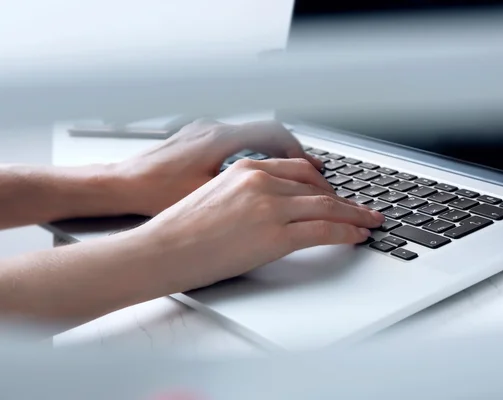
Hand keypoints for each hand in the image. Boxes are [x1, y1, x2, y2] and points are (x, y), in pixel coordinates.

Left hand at [115, 119, 322, 215]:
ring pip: (256, 138)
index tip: (320, 174)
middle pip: (271, 134)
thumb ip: (244, 197)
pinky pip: (239, 141)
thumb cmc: (153, 193)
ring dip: (280, 156)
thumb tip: (279, 211)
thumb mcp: (204, 197)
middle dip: (299, 157)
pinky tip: (262, 175)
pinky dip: (258, 155)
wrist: (117, 186)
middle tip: (320, 177)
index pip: (276, 135)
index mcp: (220, 140)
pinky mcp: (197, 140)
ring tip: (297, 177)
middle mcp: (216, 130)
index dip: (302, 155)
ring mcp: (206, 132)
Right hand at [134, 158, 384, 290]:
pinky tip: (357, 235)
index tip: (336, 191)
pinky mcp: (275, 235)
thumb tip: (275, 205)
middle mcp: (262, 180)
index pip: (299, 170)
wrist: (160, 250)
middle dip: (344, 198)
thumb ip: (249, 192)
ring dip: (353, 215)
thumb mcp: (217, 195)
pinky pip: (323, 230)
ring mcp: (270, 206)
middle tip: (361, 207)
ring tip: (368, 222)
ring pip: (327, 206)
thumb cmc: (180, 229)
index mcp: (247, 167)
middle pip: (318, 186)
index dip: (324, 182)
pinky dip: (346, 232)